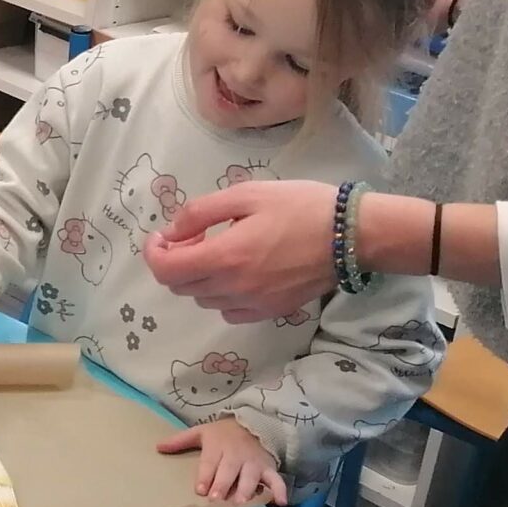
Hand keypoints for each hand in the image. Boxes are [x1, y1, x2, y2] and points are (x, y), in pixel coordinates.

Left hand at [142, 179, 338, 321]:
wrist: (353, 234)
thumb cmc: (301, 207)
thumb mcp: (246, 195)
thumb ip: (201, 213)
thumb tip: (172, 231)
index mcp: (225, 257)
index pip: (166, 270)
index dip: (154, 253)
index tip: (161, 237)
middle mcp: (234, 288)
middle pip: (181, 287)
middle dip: (176, 262)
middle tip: (193, 237)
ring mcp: (254, 304)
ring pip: (204, 300)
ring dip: (199, 278)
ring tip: (218, 251)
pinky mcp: (272, 312)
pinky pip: (230, 312)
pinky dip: (222, 296)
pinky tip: (238, 273)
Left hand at [157, 415, 288, 506]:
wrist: (253, 423)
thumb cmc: (222, 434)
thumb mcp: (201, 432)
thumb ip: (180, 441)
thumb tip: (157, 447)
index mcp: (217, 446)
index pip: (210, 462)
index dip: (205, 476)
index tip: (200, 490)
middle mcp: (236, 455)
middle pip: (229, 470)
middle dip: (223, 484)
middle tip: (217, 499)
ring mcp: (254, 462)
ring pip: (250, 476)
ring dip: (246, 489)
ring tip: (240, 502)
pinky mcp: (268, 468)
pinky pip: (276, 479)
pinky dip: (280, 490)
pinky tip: (279, 502)